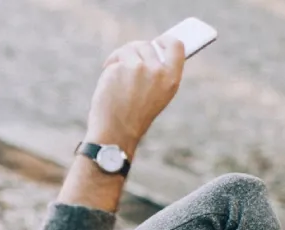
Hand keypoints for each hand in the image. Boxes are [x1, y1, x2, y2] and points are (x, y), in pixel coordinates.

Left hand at [83, 36, 184, 157]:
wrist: (115, 133)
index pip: (176, 46)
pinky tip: (108, 84)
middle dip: (134, 52)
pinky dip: (109, 67)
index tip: (158, 41)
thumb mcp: (157, 95)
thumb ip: (158, 72)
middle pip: (146, 45)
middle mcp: (157, 71)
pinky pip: (115, 59)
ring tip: (116, 75)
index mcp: (172, 79)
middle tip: (127, 63)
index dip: (166, 41)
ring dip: (120, 58)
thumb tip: (152, 49)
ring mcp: (138, 67)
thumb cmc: (135, 117)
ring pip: (129, 50)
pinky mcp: (119, 67)